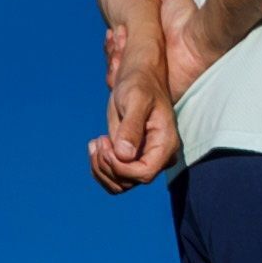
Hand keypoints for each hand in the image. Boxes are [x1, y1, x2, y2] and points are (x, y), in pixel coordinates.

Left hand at [88, 25, 177, 192]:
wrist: (138, 78)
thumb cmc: (139, 84)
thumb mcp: (135, 101)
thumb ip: (131, 127)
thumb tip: (124, 155)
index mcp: (165, 144)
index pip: (143, 174)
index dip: (120, 168)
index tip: (106, 146)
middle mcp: (157, 156)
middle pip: (128, 182)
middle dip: (106, 166)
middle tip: (99, 140)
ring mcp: (144, 158)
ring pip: (119, 184)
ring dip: (100, 169)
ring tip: (96, 143)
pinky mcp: (130, 157)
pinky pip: (113, 176)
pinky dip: (98, 166)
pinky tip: (96, 144)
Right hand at [120, 0, 219, 98]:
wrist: (203, 43)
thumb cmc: (190, 20)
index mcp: (151, 45)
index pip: (122, 48)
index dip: (114, 42)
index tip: (113, 34)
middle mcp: (150, 64)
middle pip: (119, 63)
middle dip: (113, 53)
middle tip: (120, 42)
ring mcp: (152, 81)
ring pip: (120, 79)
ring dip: (115, 66)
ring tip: (121, 53)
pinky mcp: (155, 96)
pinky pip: (130, 96)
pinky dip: (122, 84)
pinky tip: (122, 70)